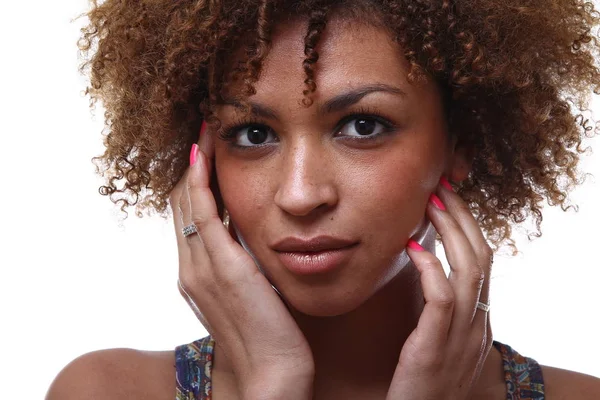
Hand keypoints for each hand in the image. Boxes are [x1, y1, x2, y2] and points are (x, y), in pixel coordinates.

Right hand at [170, 123, 314, 399]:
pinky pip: (203, 212)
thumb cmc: (266, 335)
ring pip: (186, 202)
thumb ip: (243, 267)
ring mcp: (201, 266)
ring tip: (204, 133)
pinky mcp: (223, 266)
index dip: (191, 183)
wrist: (271, 375)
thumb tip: (254, 239)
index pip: (186, 216)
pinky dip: (201, 180)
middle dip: (190, 167)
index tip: (204, 152)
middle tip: (204, 132)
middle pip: (179, 204)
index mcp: (195, 274)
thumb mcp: (250, 294)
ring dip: (194, 166)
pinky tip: (205, 153)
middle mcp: (190, 267)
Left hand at [386, 177, 493, 399]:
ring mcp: (461, 335)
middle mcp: (477, 322)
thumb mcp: (439, 337)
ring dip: (451, 232)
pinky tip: (414, 249)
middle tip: (441, 188)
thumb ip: (439, 305)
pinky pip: (442, 299)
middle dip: (462, 218)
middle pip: (481, 256)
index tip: (450, 197)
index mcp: (477, 317)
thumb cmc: (425, 378)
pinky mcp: (436, 347)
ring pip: (469, 270)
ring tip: (430, 205)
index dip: (469, 225)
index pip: (482, 260)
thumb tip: (425, 264)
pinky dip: (431, 269)